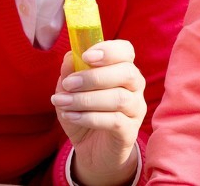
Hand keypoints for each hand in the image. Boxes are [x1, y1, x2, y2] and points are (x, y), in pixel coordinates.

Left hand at [51, 40, 145, 185]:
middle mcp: (135, 86)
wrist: (90, 150)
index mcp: (122, 69)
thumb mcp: (70, 92)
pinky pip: (115, 121)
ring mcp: (135, 109)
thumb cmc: (84, 113)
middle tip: (68, 84)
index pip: (126, 51)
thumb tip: (70, 56)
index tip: (86, 56)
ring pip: (120, 98)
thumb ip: (70, 72)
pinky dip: (89, 117)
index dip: (109, 50)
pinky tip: (71, 116)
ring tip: (63, 103)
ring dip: (87, 99)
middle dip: (94, 77)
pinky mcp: (130, 131)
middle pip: (127, 72)